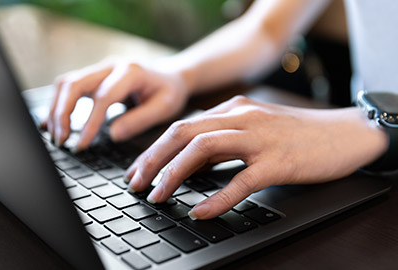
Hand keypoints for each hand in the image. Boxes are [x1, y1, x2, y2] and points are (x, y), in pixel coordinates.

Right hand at [44, 60, 189, 149]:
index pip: (103, 97)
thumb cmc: (170, 92)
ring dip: (56, 110)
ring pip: (66, 83)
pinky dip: (58, 104)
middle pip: (75, 84)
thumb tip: (113, 135)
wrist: (171, 75)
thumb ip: (140, 120)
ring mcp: (100, 69)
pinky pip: (69, 87)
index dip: (90, 122)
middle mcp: (111, 66)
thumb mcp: (165, 107)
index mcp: (131, 72)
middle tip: (61, 140)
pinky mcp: (93, 77)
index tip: (81, 144)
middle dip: (62, 114)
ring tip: (58, 136)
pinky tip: (52, 123)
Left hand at [125, 96, 387, 218]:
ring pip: (204, 149)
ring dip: (174, 174)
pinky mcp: (278, 161)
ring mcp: (259, 138)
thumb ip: (221, 142)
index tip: (137, 170)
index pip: (181, 127)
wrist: (343, 133)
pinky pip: (240, 180)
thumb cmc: (295, 134)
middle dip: (153, 159)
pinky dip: (217, 198)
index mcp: (232, 110)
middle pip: (183, 133)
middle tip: (135, 183)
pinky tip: (200, 212)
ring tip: (158, 196)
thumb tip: (187, 165)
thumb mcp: (252, 129)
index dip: (154, 149)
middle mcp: (240, 118)